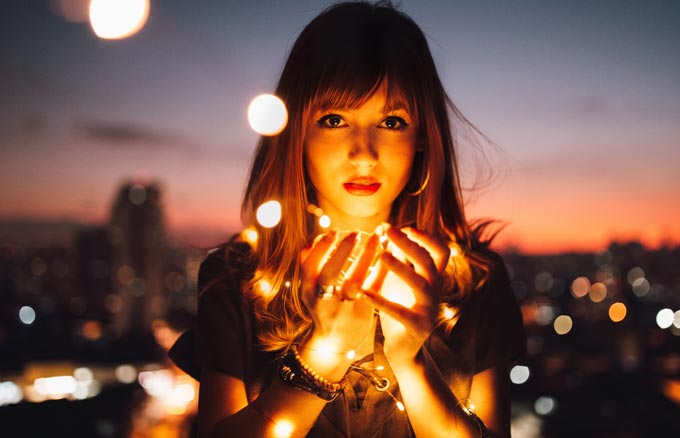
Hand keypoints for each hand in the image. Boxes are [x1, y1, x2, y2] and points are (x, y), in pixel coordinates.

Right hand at [300, 231, 379, 352]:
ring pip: (354, 282)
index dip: (321, 248)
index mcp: (308, 292)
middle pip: (329, 275)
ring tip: (376, 238)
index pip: (309, 267)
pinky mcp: (362, 314)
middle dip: (341, 252)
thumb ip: (309, 266)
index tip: (334, 232)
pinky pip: (373, 289)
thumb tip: (312, 240)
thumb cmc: (324, 307)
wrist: (334, 342)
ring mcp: (343, 309)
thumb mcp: (310, 290)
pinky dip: (381, 270)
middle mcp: (322, 302)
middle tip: (355, 233)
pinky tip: (388, 254)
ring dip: (366, 258)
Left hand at [363, 226, 449, 362]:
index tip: (406, 227)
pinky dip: (381, 301)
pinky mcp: (417, 326)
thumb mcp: (400, 280)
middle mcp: (435, 291)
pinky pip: (399, 311)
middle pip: (428, 261)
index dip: (427, 237)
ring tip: (381, 255)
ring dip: (400, 267)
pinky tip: (364, 292)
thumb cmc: (400, 307)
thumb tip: (390, 230)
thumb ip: (399, 258)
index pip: (441, 251)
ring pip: (419, 283)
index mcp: (433, 278)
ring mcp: (429, 309)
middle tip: (388, 230)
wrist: (404, 347)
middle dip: (408, 244)